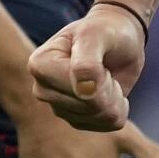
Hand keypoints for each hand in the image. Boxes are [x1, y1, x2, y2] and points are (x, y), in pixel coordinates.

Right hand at [28, 4, 147, 131]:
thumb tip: (84, 91)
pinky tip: (112, 91)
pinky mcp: (76, 120)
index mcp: (40, 65)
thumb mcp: (96, 35)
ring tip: (108, 76)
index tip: (99, 57)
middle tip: (106, 66)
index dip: (100, 75)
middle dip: (108, 87)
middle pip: (88, 106)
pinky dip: (118, 108)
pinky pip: (107, 126)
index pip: (77, 87)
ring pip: (99, 117)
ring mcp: (59, 107)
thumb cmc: (104, 31)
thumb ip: (87, 61)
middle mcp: (43, 90)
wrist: (117, 39)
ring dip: (115, 97)